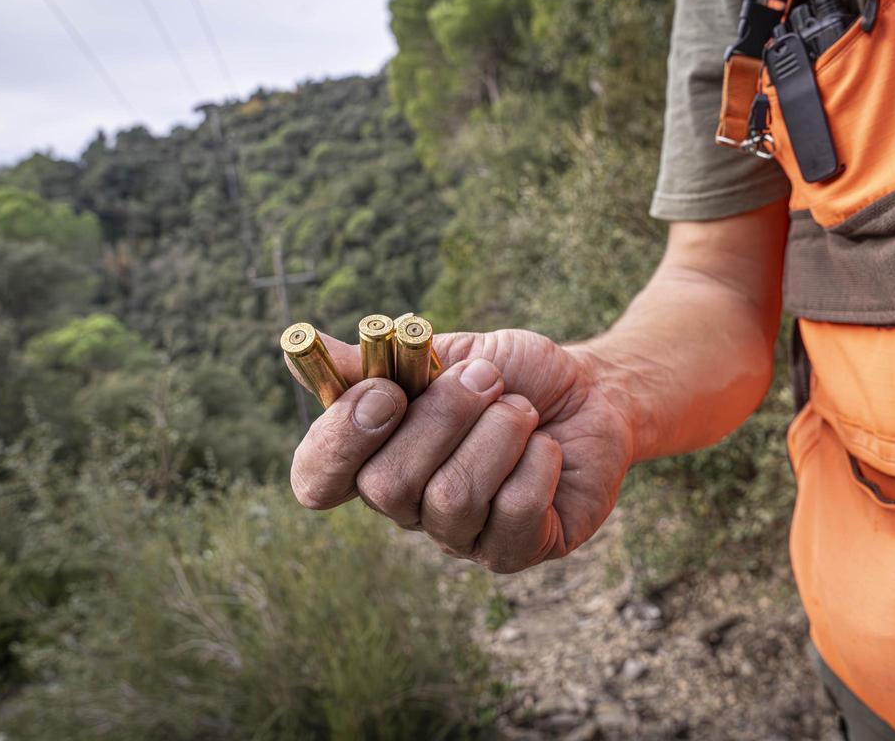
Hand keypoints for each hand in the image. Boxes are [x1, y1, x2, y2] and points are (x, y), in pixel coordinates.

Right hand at [287, 329, 633, 572]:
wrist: (589, 391)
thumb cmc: (509, 375)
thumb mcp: (443, 352)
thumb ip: (377, 359)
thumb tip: (305, 343)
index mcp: (375, 455)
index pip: (315, 479)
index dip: (339, 442)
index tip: (387, 392)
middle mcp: (407, 506)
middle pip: (388, 485)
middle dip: (445, 417)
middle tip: (488, 379)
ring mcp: (460, 536)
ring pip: (453, 497)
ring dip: (499, 433)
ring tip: (523, 410)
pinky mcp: (515, 550)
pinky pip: (514, 512)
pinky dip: (538, 461)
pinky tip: (548, 448)